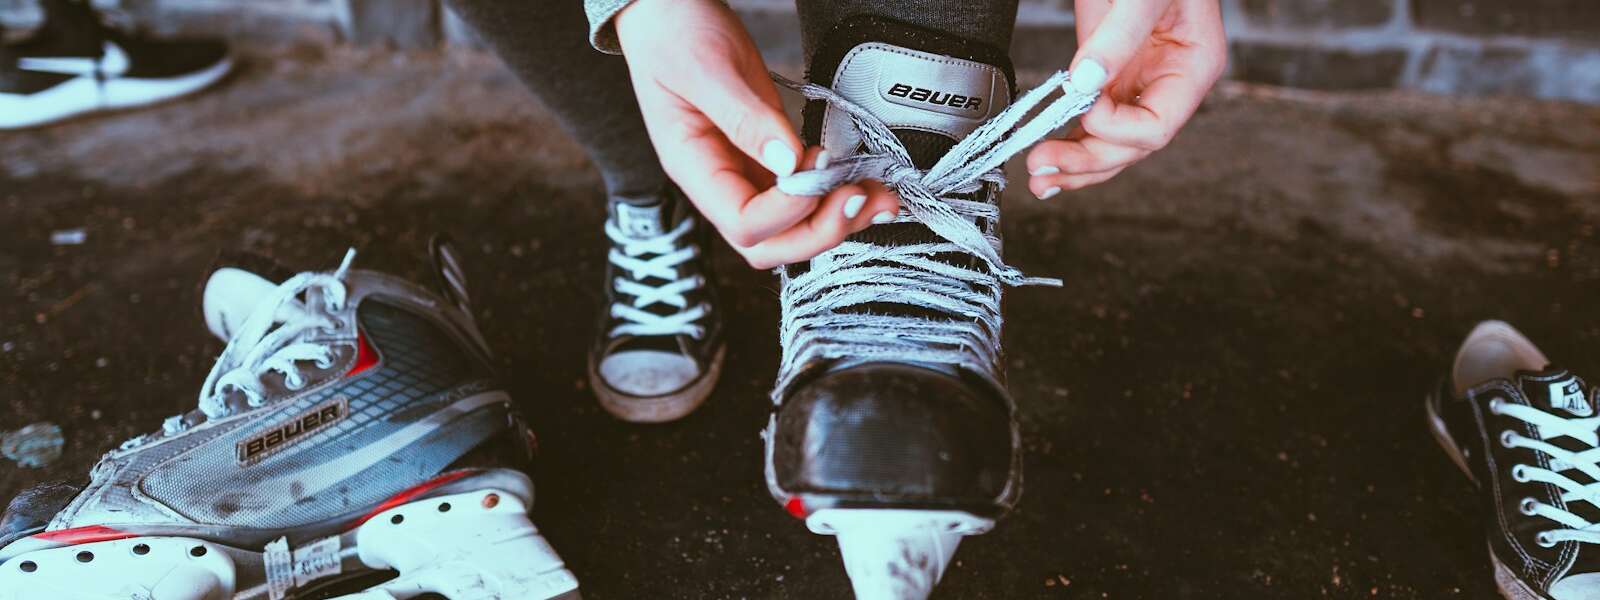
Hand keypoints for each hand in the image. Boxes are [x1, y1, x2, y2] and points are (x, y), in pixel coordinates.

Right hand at [615, 0, 898, 268]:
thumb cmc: (672, 33)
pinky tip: (867, 183)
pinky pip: (805, 193)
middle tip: (858, 197)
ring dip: (838, 219)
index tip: (819, 167)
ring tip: (879, 196)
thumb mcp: (706, 70)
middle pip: (770, 243)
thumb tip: (788, 163)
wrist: (666, 10)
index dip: (788, 210)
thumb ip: (745, 118)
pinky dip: (838, 194)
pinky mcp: (769, 156)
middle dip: (819, 230)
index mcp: (693, 168)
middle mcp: (720, 182)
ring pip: (793, 226)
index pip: (743, 222)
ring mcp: (746, 172)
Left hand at [1025, 0, 1225, 196]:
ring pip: (1110, 143)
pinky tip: (1048, 160)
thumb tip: (1086, 80)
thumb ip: (1120, 36)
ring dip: (1074, 164)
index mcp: (1192, 68)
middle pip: (1129, 146)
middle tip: (1043, 166)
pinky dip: (1069, 140)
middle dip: (1086, 160)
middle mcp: (1166, 84)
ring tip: (1040, 177)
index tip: (1084, 102)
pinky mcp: (1107, 75)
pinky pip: (1091, 120)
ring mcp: (1136, 81)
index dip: (1116, 127)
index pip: (1156, 127)